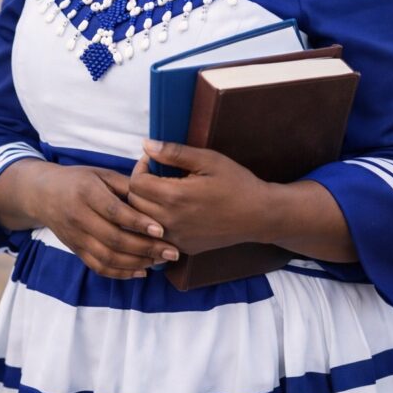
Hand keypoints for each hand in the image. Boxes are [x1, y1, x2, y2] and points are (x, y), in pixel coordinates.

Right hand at [37, 164, 179, 278]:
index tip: (161, 230)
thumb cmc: (78, 180)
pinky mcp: (76, 250)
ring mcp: (76, 237)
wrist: (43, 194)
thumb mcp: (101, 174)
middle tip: (171, 252)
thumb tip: (158, 191)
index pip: (115, 212)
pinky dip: (121, 273)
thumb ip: (127, 184)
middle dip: (146, 248)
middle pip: (114, 239)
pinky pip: (99, 267)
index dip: (138, 222)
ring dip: (137, 263)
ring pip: (107, 257)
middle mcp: (79, 217)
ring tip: (160, 261)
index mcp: (86, 193)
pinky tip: (141, 271)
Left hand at [127, 141, 270, 254]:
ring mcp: (176, 238)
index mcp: (174, 197)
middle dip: (139, 185)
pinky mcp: (183, 248)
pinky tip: (171, 211)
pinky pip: (156, 236)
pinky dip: (155, 223)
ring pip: (141, 222)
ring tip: (160, 192)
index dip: (140, 168)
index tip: (153, 161)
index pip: (135, 183)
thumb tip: (146, 145)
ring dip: (144, 205)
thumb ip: (174, 153)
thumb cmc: (236, 183)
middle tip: (156, 174)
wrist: (259, 216)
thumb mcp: (208, 160)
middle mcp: (170, 221)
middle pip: (133, 203)